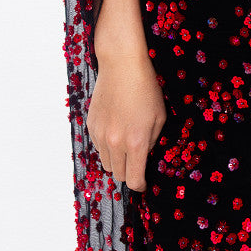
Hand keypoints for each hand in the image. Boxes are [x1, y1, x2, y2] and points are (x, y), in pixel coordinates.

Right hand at [87, 51, 167, 191]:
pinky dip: (106, 147)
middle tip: (136, 163)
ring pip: (106, 163)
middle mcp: (115, 142)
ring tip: (126, 147)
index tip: (143, 183)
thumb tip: (144, 157)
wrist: (122, 65)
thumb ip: (151, 142)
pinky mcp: (91, 125)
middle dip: (129, 173)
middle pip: (118, 174)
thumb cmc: (146, 88)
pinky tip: (116, 131)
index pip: (134, 179)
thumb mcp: (159, 116)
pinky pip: (98, 147)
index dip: (140, 185)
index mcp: (136, 142)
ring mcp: (100, 134)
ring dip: (116, 161)